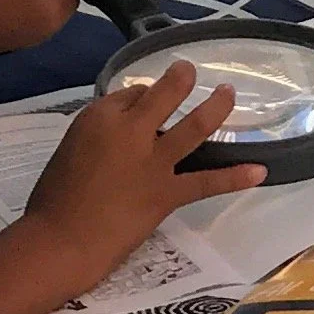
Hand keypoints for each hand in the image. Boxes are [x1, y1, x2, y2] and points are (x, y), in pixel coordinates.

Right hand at [25, 62, 266, 295]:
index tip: (146, 103)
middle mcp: (131, 130)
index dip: (141, 98)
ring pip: (195, 126)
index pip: (130, 93)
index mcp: (99, 116)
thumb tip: (128, 128)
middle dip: (182, 78)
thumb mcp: (71, 147)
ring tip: (229, 92)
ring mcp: (153, 161)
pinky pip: (206, 181)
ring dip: (217, 107)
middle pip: (165, 93)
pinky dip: (235, 176)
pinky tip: (259, 171)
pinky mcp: (167, 192)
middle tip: (190, 72)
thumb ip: (102, 132)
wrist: (59, 241)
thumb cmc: (54, 199)